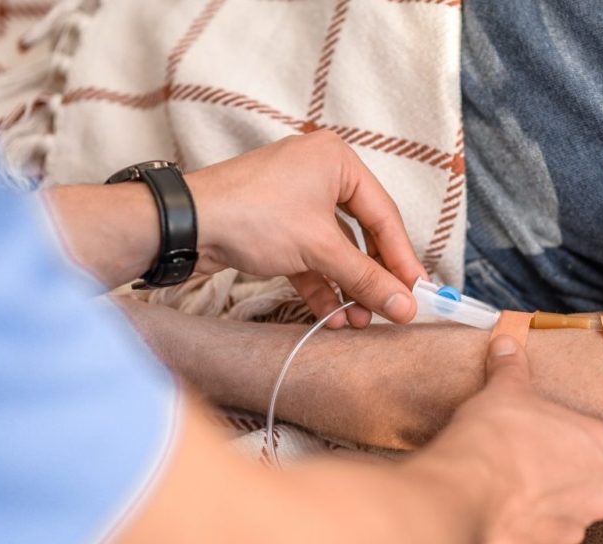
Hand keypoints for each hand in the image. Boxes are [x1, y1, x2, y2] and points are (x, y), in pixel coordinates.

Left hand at [186, 130, 426, 327]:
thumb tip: (405, 306)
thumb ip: (366, 278)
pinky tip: (330, 317)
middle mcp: (318, 174)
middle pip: (360, 234)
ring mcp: (294, 201)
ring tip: (358, 322)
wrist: (184, 225)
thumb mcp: (319, 248)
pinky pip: (308, 257)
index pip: (383, 215)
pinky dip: (319, 286)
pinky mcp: (274, 227)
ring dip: (346, 288)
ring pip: (334, 250)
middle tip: (389, 310)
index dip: (402, 258)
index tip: (418, 292)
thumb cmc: (253, 216)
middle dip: (371, 278)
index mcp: (336, 161)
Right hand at [429, 335, 602, 543]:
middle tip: (525, 462)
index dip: (574, 440)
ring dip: (543, 506)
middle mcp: (602, 494)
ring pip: (564, 515)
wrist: (464, 489)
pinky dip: (519, 531)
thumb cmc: (494, 434)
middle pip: (589, 483)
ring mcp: (573, 530)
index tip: (548, 437)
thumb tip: (507, 341)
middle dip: (562, 476)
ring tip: (506, 489)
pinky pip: (535, 541)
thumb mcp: (505, 390)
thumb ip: (512, 368)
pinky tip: (494, 513)